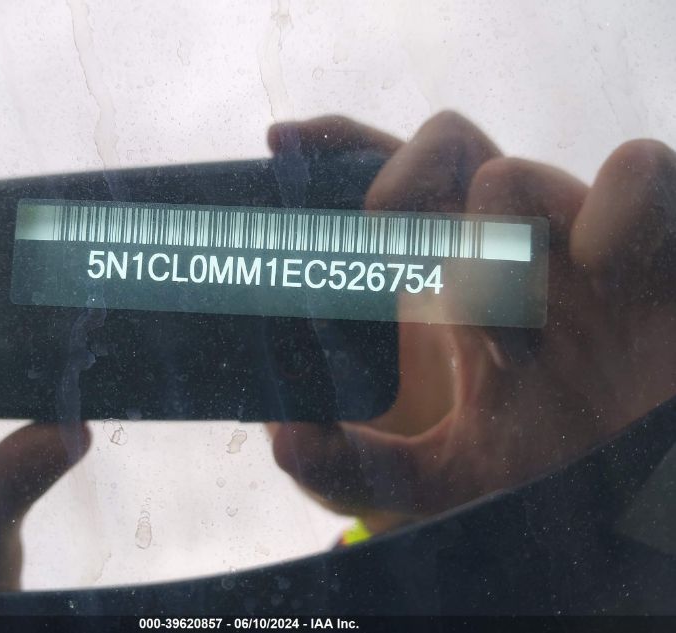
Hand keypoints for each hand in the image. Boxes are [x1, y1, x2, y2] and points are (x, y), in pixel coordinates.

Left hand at [267, 113, 675, 528]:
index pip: (396, 190)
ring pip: (517, 173)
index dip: (339, 150)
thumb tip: (283, 439)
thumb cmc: (554, 473)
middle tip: (379, 233)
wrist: (647, 505)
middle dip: (398, 173)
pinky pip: (647, 173)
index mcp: (464, 283)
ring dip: (488, 240)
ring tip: (500, 330)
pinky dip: (612, 202)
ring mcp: (588, 246)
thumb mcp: (444, 478)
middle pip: (446, 148)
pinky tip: (593, 261)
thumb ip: (357, 467)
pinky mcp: (667, 254)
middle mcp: (519, 251)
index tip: (279, 143)